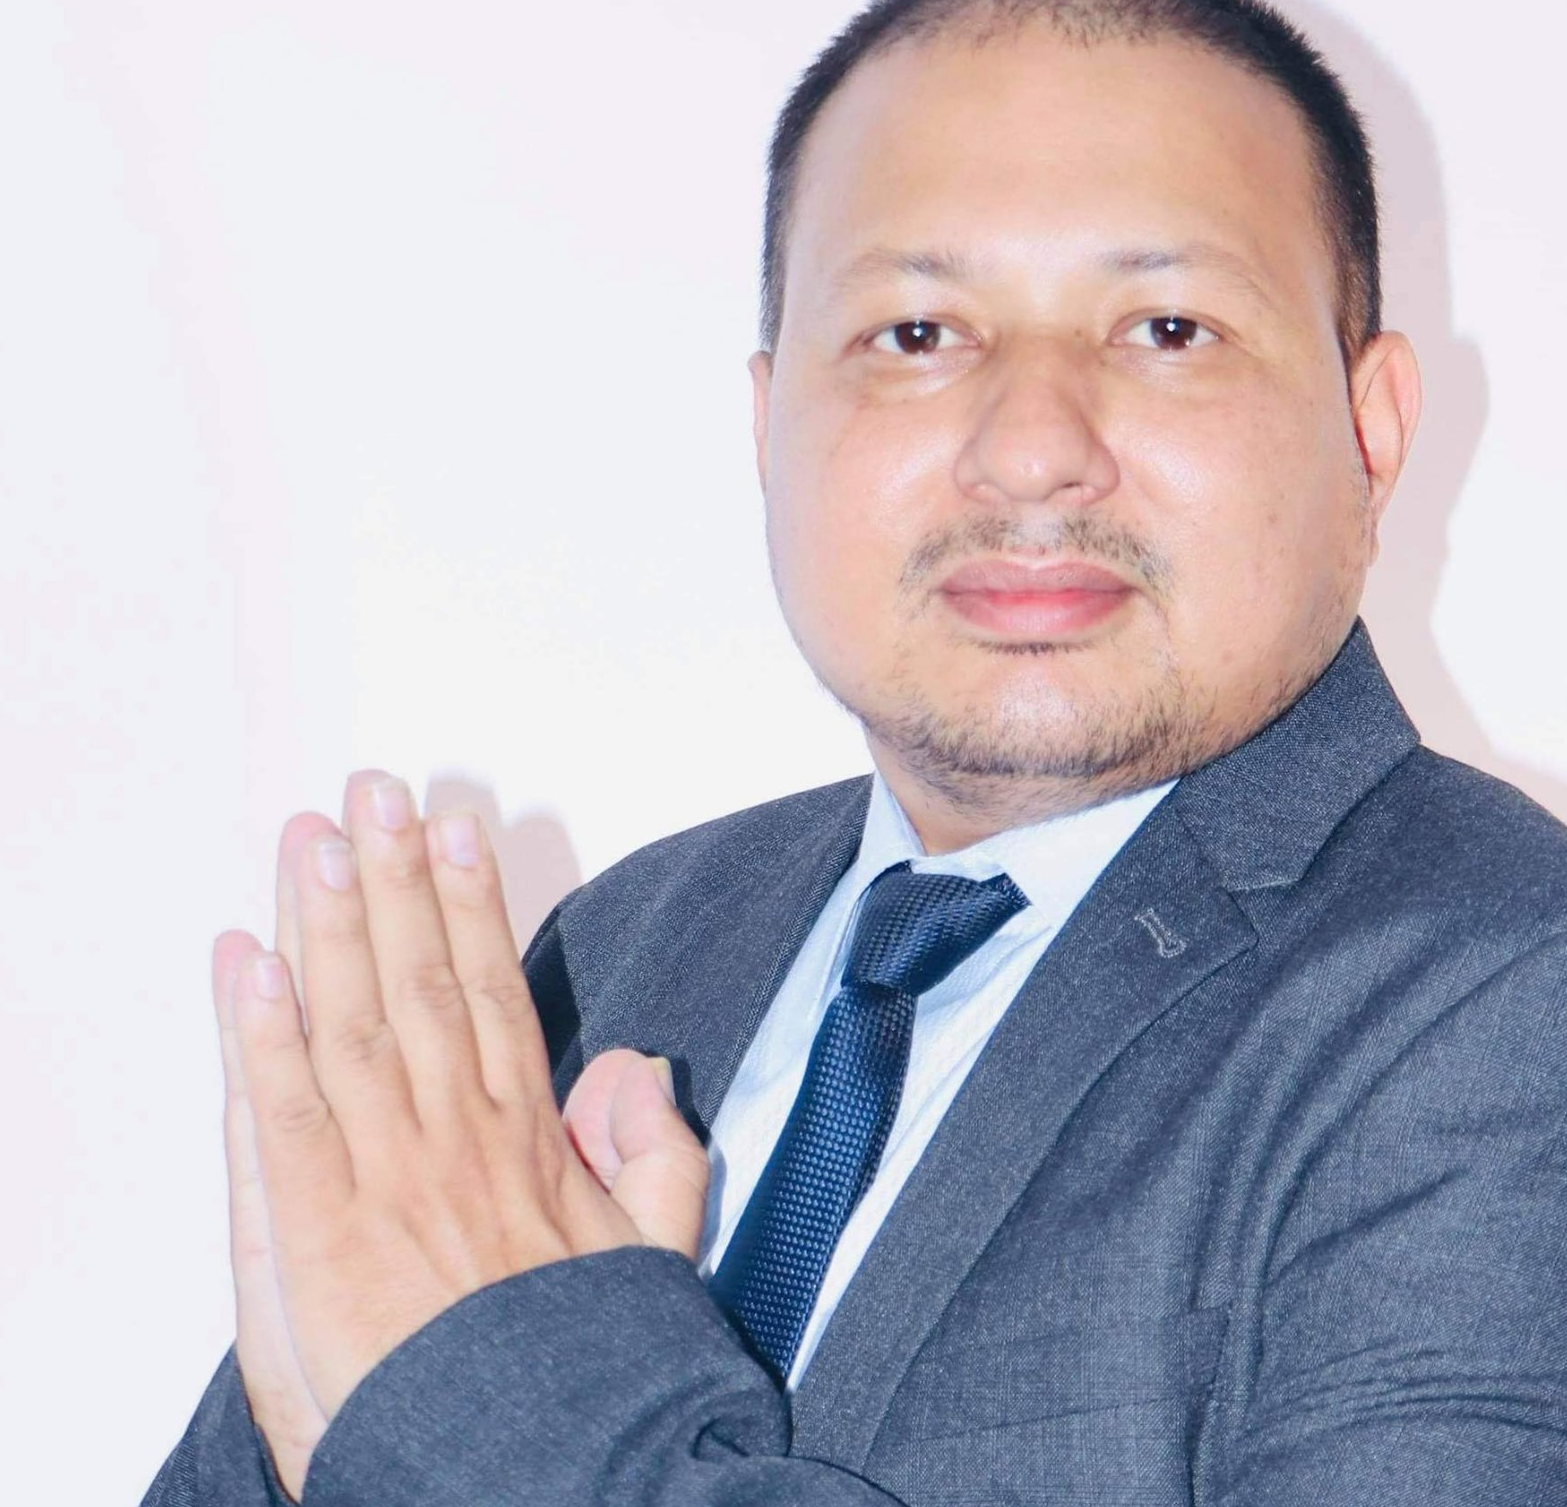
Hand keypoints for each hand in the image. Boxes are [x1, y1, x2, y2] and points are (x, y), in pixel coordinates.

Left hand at [213, 772, 710, 1499]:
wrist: (546, 1466)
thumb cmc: (583, 1370)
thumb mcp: (655, 1259)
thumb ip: (654, 1156)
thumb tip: (638, 1064)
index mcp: (526, 1140)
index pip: (490, 992)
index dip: (468, 904)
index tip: (452, 829)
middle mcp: (456, 1136)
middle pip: (419, 981)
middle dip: (393, 878)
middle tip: (371, 790)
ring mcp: (387, 1176)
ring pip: (353, 1022)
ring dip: (330, 922)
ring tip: (313, 837)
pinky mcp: (317, 1230)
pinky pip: (285, 1116)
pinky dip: (261, 1036)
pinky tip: (247, 964)